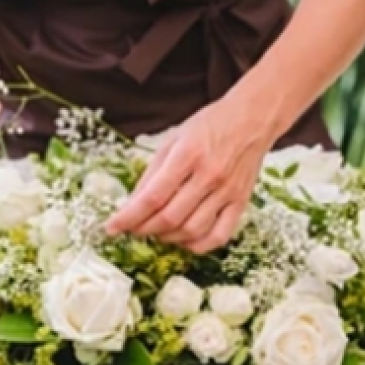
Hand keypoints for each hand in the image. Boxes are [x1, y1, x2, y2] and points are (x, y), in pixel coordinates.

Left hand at [104, 97, 276, 253]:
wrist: (253, 119)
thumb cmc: (210, 125)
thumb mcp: (173, 139)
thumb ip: (153, 172)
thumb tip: (132, 203)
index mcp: (188, 155)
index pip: (152, 197)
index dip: (128, 217)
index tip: (112, 227)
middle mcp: (209, 175)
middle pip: (169, 217)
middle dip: (143, 229)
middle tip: (132, 229)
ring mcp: (227, 192)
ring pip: (191, 230)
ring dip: (167, 238)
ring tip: (155, 232)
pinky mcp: (241, 202)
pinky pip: (219, 236)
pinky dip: (197, 245)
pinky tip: (184, 240)